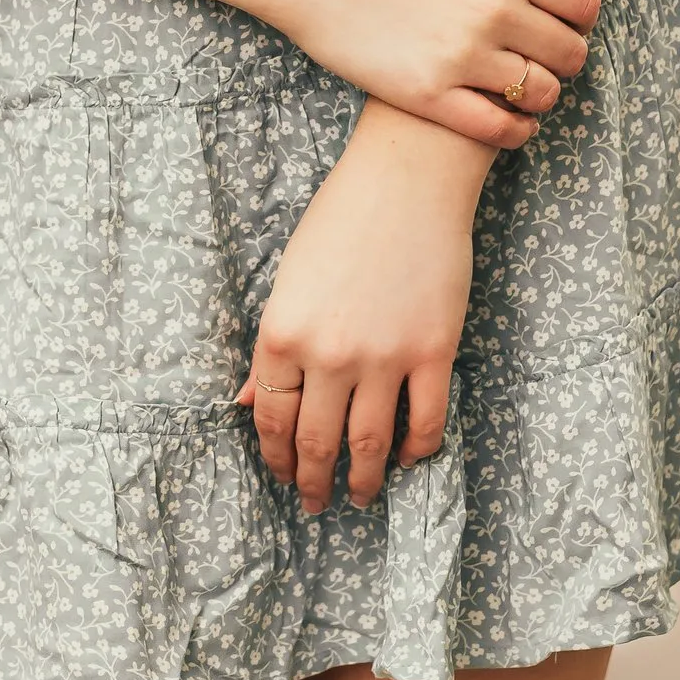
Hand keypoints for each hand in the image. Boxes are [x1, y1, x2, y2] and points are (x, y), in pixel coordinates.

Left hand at [241, 111, 487, 512]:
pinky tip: (407, 461)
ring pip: (368, 446)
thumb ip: (272, 345)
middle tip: (315, 502)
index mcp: (282, 331)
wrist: (408, 177)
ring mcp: (384, 356)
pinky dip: (416, 453)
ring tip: (358, 496)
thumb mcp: (289, 278)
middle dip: (312, 481)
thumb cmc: (342, 217)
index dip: (275, 455)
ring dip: (360, 482)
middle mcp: (328, 353)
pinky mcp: (433, 352)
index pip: (270, 417)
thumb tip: (246, 400)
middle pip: (316, 442)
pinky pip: (424, 424)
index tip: (282, 473)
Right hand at [258, 0, 600, 149]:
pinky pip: (500, 130)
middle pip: (571, 53)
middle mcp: (492, 9)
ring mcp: (462, 56)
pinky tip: (505, 116)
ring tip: (521, 82)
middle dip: (564, 54)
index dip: (582, 15)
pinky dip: (515, 129)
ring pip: (541, 94)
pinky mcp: (430, 95)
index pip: (585, 4)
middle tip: (540, 51)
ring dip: (540, 93)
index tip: (563, 18)